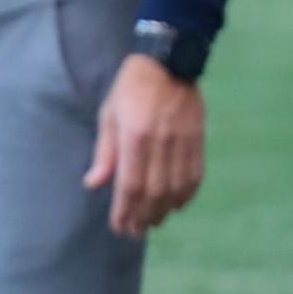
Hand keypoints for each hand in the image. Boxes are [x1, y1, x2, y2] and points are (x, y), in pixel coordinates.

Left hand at [83, 54, 205, 237]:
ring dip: (164, 211)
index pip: (130, 184)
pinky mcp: (198, 140)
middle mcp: (161, 143)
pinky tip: (177, 206)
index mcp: (135, 136)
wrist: (168, 63)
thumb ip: (104, 152)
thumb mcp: (109, 115)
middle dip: (143, 216)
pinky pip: (195, 176)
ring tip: (152, 222)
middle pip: (154, 192)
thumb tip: (94, 183)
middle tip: (134, 230)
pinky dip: (186, 195)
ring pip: (176, 189)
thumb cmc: (130, 89)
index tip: (119, 226)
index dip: (124, 209)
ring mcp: (183, 142)